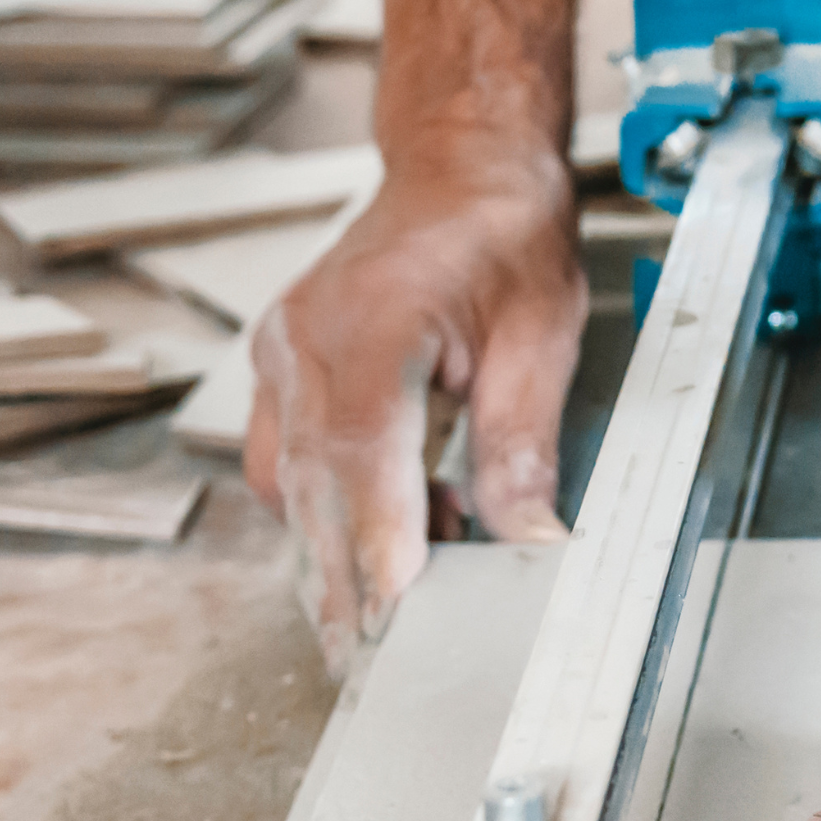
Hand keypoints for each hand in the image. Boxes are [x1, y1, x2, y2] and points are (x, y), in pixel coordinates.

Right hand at [246, 145, 584, 669]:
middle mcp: (305, 339)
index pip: (363, 456)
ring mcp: (280, 351)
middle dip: (340, 580)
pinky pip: (281, 459)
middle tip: (369, 659)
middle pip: (309, 486)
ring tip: (394, 601)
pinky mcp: (278, 366)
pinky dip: (326, 508)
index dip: (377, 543)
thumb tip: (530, 541)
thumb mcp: (542, 338)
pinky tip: (390, 529)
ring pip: (284, 483)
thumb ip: (523, 446)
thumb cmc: (503, 234)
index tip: (394, 613)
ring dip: (332, 550)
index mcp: (373, 322)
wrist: (459, 162)